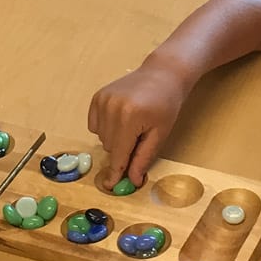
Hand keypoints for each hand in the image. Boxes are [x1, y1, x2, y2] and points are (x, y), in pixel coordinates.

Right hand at [86, 63, 189, 188]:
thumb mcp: (160, 133)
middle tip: (139, 139)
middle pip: (109, 147)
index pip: (118, 153)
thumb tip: (132, 180)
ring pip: (101, 138)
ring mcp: (102, 101)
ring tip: (132, 125)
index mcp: (130, 118)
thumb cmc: (166, 104)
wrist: (162, 74)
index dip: (116, 171)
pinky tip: (120, 119)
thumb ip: (143, 157)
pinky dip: (105, 128)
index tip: (110, 185)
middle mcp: (112, 108)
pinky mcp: (97, 97)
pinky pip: (94, 126)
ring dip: (114, 139)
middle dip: (122, 150)